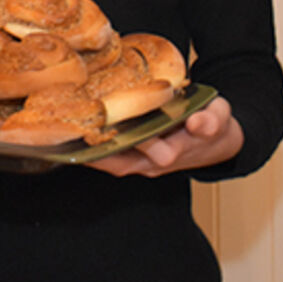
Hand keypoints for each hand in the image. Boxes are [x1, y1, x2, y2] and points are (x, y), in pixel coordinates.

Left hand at [84, 96, 243, 178]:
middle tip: (74, 135)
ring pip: (112, 163)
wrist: (216, 142)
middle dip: (100, 150)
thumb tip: (197, 121)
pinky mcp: (135, 159)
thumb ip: (210, 120)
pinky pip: (110, 158)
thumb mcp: (219, 118)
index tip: (115, 133)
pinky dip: (93, 150)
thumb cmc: (213, 126)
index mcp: (176, 152)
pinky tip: (75, 137)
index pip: (154, 152)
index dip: (136, 144)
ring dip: (90, 153)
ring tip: (63, 139)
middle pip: (122, 162)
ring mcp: (143, 164)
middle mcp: (154, 163)